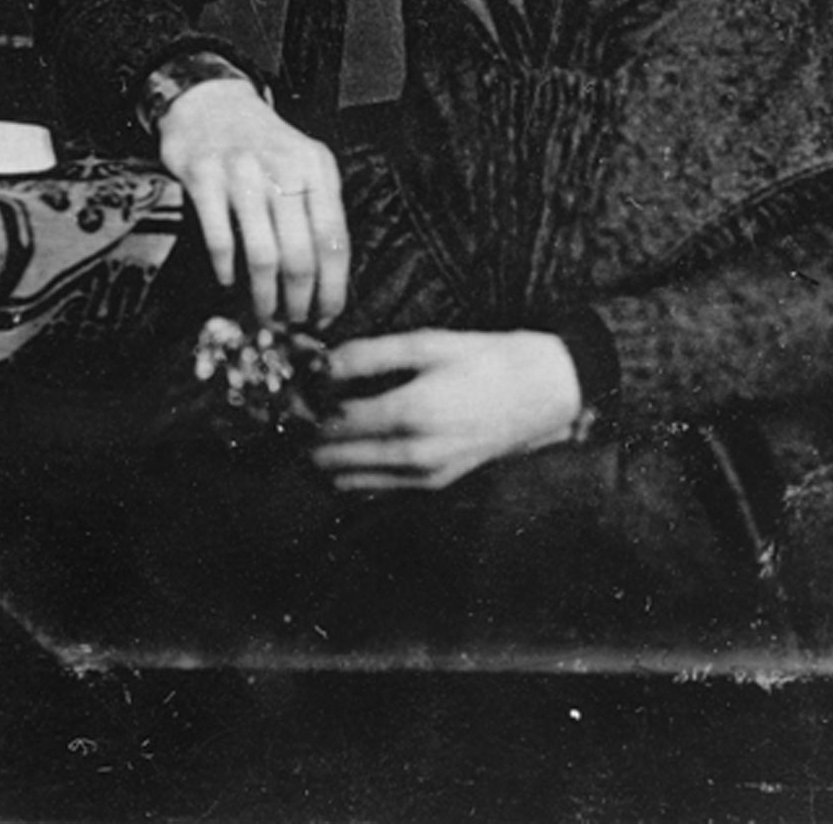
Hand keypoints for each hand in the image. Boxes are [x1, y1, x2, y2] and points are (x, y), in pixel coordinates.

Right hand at [157, 76, 348, 326]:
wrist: (210, 101)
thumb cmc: (261, 143)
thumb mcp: (302, 162)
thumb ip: (315, 210)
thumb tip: (326, 281)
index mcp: (317, 167)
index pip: (335, 240)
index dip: (333, 287)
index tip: (327, 315)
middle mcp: (284, 168)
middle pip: (302, 254)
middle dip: (299, 300)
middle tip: (292, 320)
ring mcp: (242, 172)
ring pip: (264, 255)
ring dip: (264, 296)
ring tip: (263, 311)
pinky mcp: (204, 178)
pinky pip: (221, 240)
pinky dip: (227, 271)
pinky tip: (228, 281)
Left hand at [309, 329, 581, 490]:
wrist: (541, 393)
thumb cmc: (484, 359)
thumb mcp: (428, 343)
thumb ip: (369, 355)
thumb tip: (320, 364)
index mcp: (410, 412)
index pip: (330, 421)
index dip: (303, 405)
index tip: (291, 386)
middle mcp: (412, 455)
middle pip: (329, 458)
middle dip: (305, 433)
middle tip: (298, 405)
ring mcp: (422, 478)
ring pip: (344, 482)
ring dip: (321, 457)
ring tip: (318, 422)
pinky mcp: (431, 486)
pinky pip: (371, 491)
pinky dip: (348, 472)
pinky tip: (349, 442)